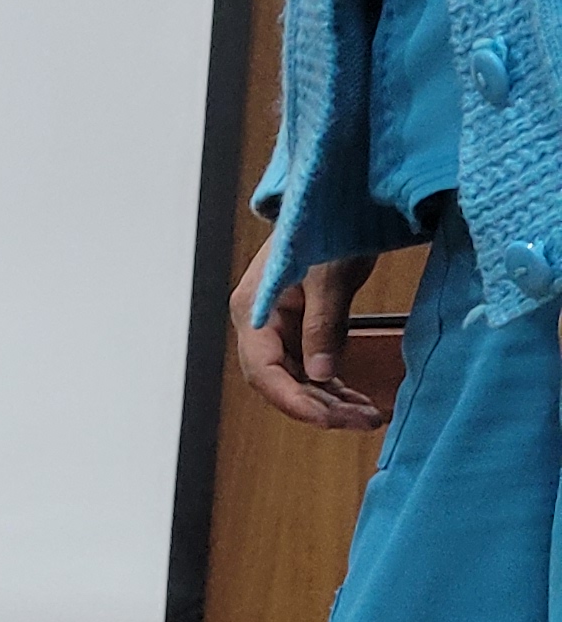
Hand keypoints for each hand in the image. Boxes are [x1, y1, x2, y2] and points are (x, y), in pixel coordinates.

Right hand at [231, 244, 384, 428]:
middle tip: (363, 421)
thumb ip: (323, 325)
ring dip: (330, 402)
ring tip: (369, 416)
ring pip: (298, 380)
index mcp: (254, 311)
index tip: (327, 420)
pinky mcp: (299, 328)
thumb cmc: (327, 226)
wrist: (338, 200)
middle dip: (320, 407)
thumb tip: (322, 377)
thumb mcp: (330, 275)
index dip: (293, 401)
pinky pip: (311, 367)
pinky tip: (358, 400)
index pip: (263, 370)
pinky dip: (334, 387)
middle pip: (281, 382)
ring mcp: (278, 328)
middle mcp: (259, 325)